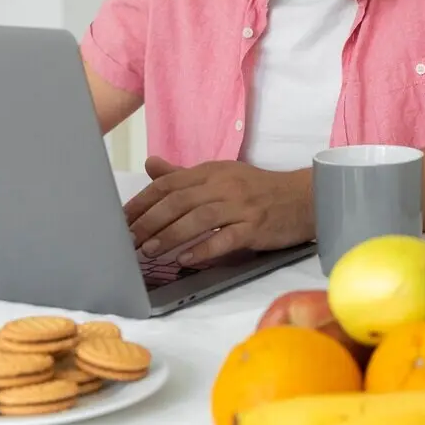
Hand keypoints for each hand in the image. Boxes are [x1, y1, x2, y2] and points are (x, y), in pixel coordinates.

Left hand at [124, 157, 313, 264]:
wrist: (304, 198)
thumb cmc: (259, 190)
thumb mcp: (222, 176)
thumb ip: (184, 175)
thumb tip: (150, 166)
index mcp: (213, 171)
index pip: (169, 184)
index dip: (142, 202)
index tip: (121, 221)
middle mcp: (225, 185)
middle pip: (179, 201)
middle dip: (149, 221)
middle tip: (128, 241)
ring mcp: (242, 205)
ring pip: (198, 219)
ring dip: (170, 236)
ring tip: (150, 251)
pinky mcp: (256, 226)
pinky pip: (226, 238)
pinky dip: (204, 249)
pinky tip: (187, 259)